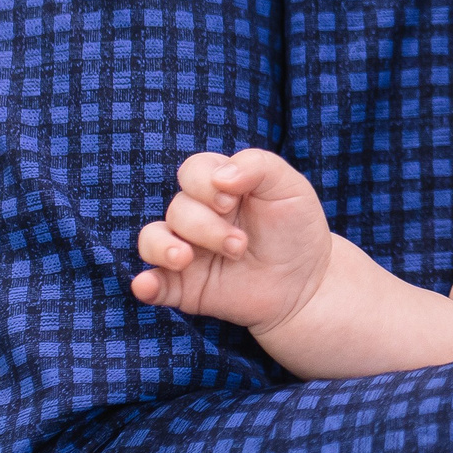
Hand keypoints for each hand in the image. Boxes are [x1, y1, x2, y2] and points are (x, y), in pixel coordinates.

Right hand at [130, 148, 334, 331]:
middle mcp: (196, 216)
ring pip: (153, 239)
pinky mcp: (184, 287)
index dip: (205, 183)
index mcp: (217, 187)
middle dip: (207, 226)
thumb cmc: (295, 227)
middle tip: (240, 245)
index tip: (232, 200)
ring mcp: (186, 251)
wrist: (308, 281)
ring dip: (166, 247)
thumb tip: (220, 177)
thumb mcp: (288, 186)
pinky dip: (145, 284)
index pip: (192, 171)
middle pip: (178, 208)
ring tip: (187, 259)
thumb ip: (257, 165)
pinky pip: (152, 284)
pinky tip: (146, 285)